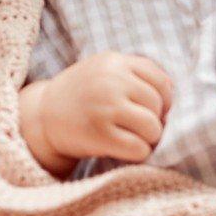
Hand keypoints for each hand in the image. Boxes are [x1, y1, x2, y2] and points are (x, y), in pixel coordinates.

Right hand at [22, 53, 172, 174]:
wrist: (42, 117)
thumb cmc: (81, 96)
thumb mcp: (103, 71)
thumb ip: (135, 74)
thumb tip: (173, 95)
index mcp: (114, 62)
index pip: (161, 80)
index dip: (164, 99)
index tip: (152, 110)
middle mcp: (111, 81)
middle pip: (158, 105)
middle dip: (154, 120)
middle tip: (137, 127)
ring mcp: (105, 107)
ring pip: (153, 128)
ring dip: (148, 138)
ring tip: (133, 138)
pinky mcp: (100, 134)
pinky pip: (139, 148)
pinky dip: (138, 153)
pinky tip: (125, 150)